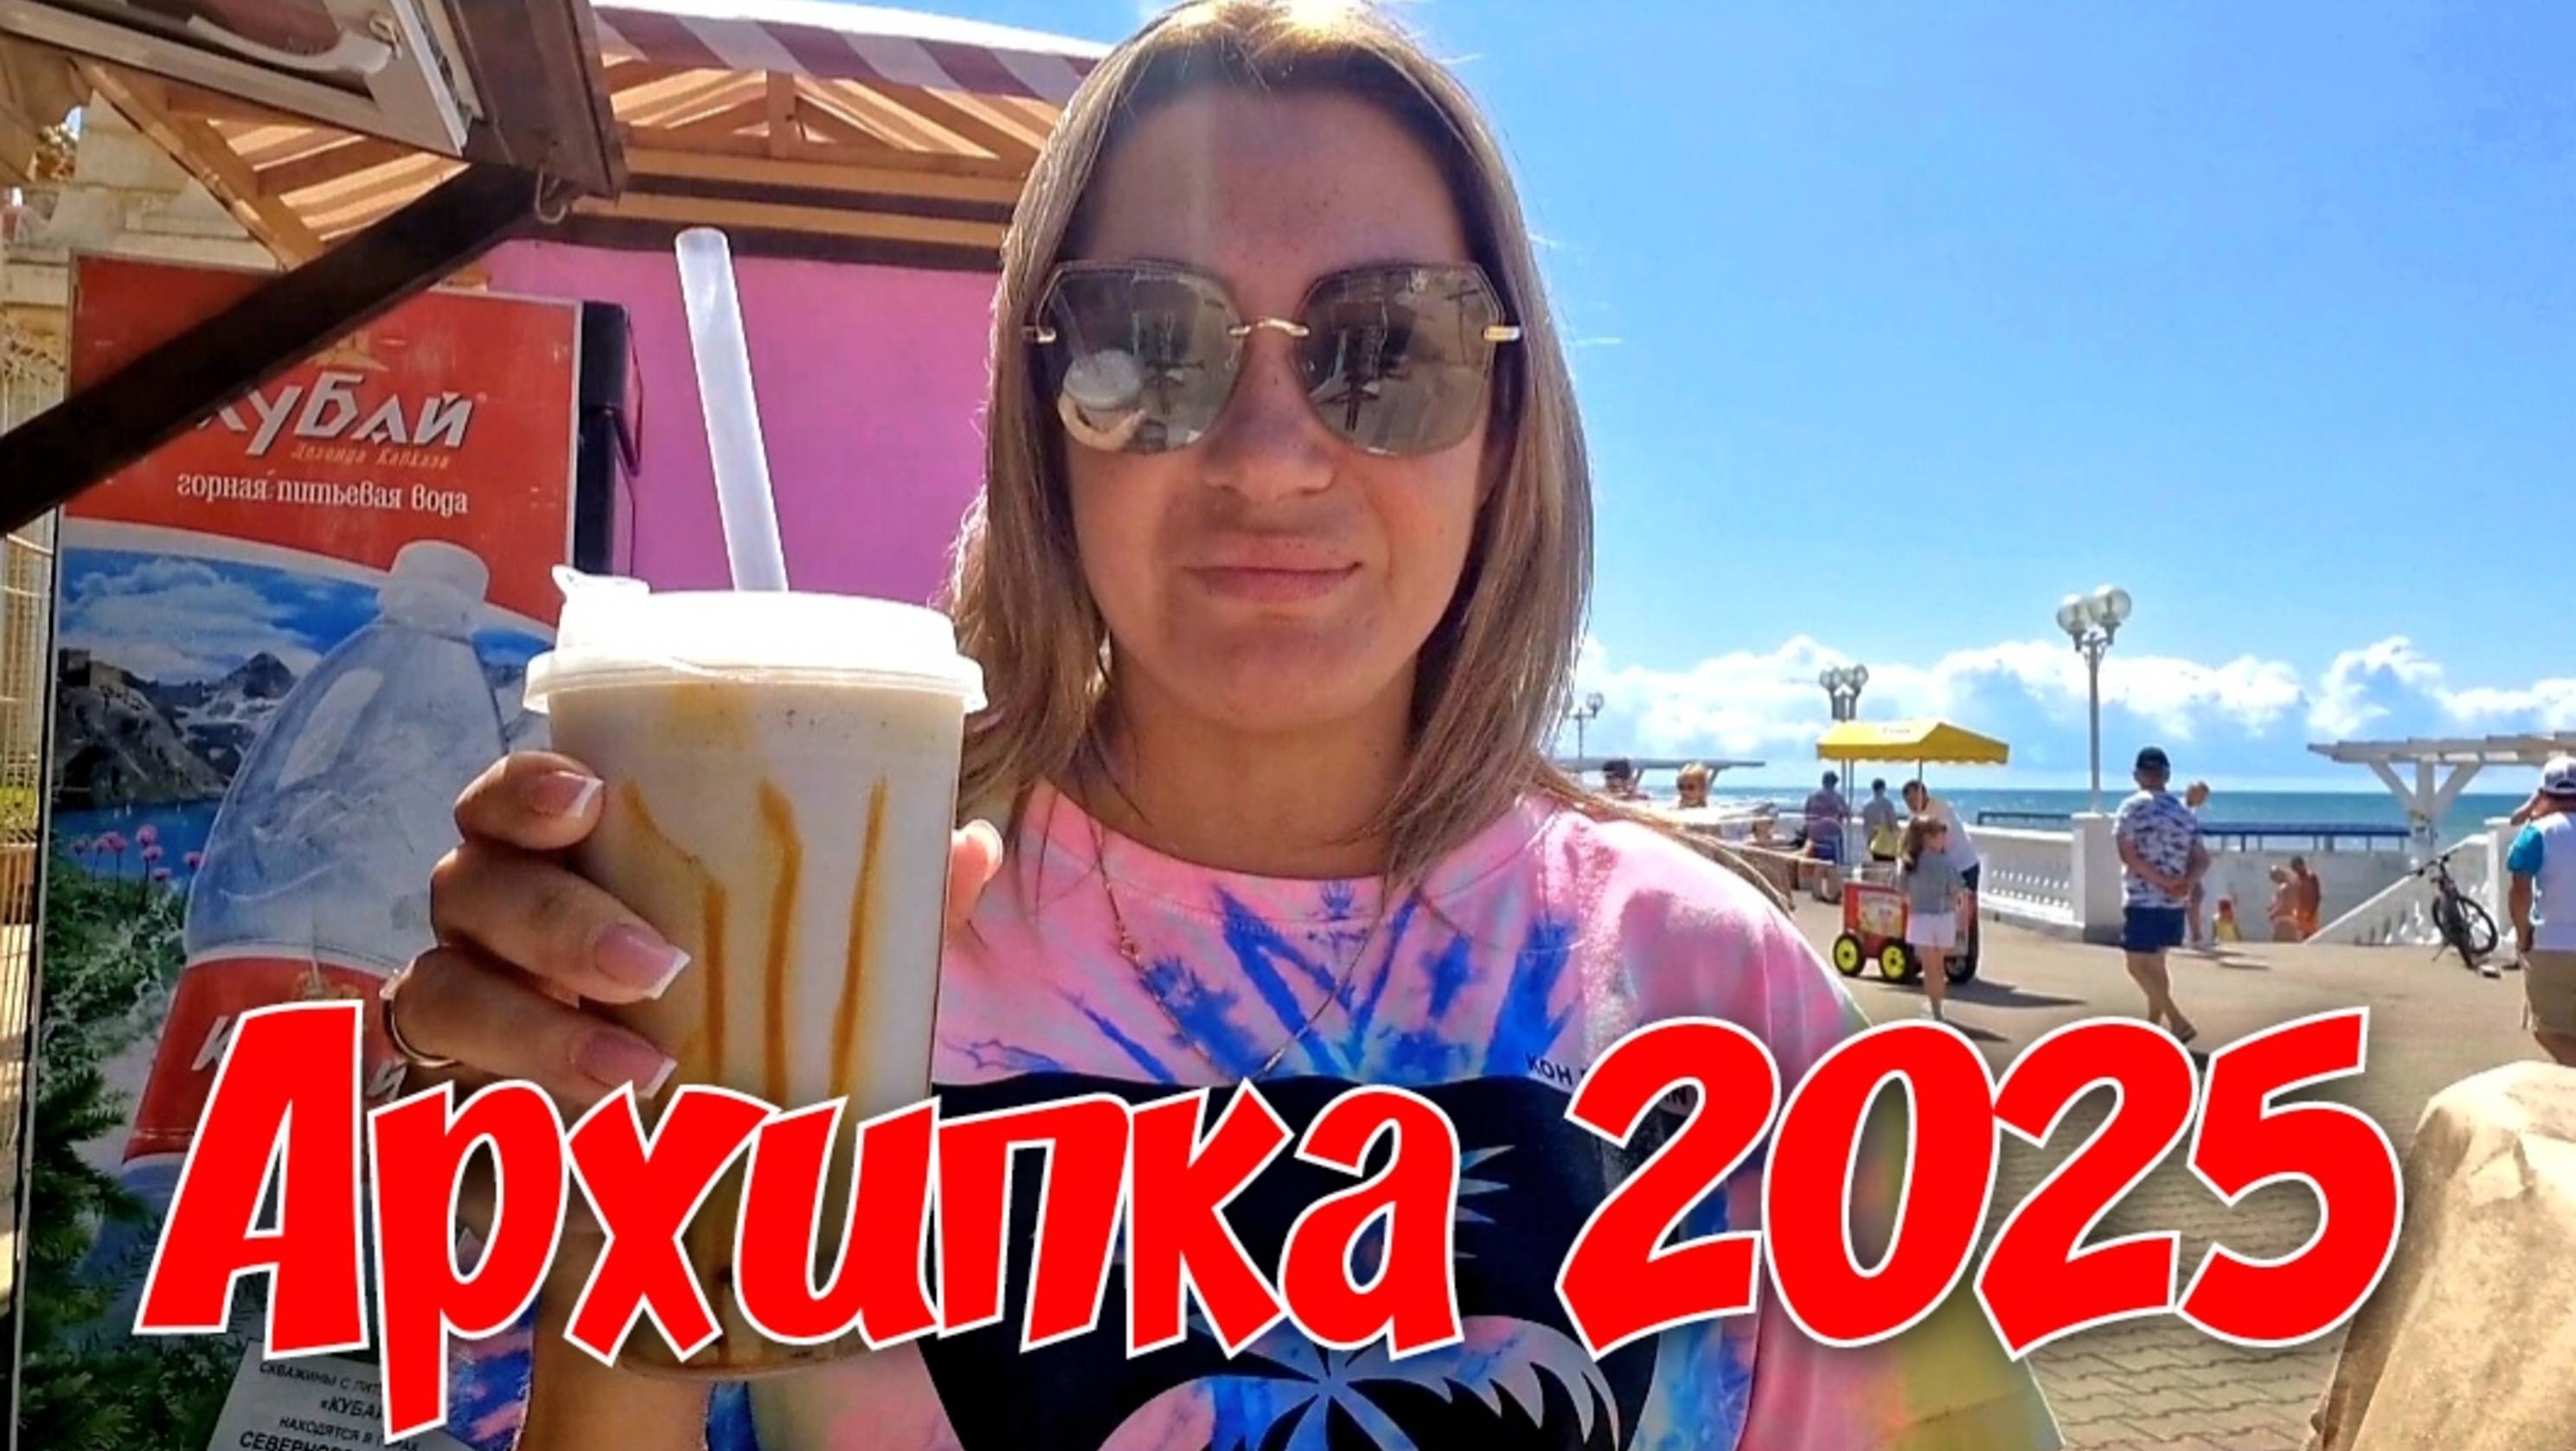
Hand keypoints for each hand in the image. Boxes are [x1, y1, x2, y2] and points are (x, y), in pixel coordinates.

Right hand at [396, 750, 1004, 1112]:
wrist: (660, 1150)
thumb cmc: (725, 1002)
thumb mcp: (809, 949)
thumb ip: (880, 897)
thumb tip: (972, 845)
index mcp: (565, 851)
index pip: (513, 794)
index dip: (530, 786)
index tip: (590, 798)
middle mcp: (491, 911)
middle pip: (474, 882)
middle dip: (557, 918)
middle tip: (657, 962)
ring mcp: (462, 999)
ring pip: (447, 988)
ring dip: (541, 1026)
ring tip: (641, 1069)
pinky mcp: (455, 1093)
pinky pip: (448, 1093)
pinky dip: (517, 1100)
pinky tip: (597, 1122)